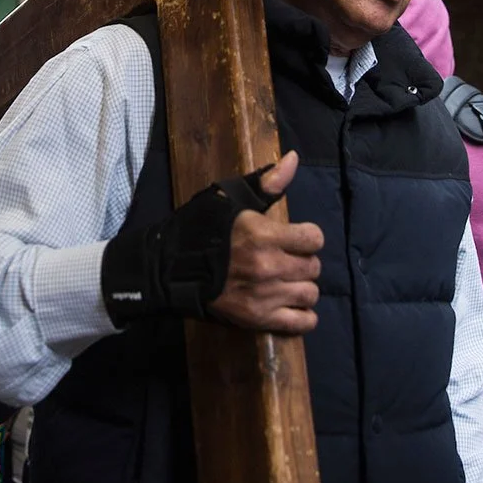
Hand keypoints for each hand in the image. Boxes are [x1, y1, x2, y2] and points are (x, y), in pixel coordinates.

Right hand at [208, 152, 323, 334]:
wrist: (168, 268)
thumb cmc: (199, 229)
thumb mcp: (230, 199)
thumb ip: (267, 183)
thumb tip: (294, 159)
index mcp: (263, 235)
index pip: (314, 239)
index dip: (308, 237)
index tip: (296, 238)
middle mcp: (269, 266)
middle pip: (313, 267)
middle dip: (304, 261)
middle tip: (288, 260)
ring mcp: (265, 296)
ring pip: (310, 294)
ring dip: (303, 287)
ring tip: (287, 282)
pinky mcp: (258, 319)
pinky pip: (301, 323)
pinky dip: (303, 316)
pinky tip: (292, 305)